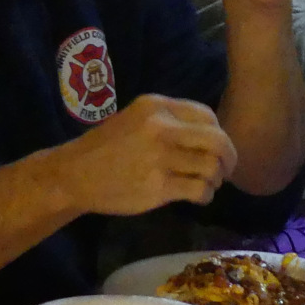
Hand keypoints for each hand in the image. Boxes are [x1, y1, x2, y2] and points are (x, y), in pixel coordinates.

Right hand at [62, 95, 238, 214]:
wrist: (74, 174)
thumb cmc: (107, 146)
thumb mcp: (136, 118)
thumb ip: (170, 120)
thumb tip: (211, 134)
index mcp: (157, 106)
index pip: (207, 115)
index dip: (219, 133)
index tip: (216, 148)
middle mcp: (161, 128)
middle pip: (217, 140)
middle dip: (229, 157)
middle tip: (226, 169)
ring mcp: (159, 158)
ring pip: (211, 166)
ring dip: (216, 179)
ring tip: (209, 184)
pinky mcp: (157, 187)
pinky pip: (198, 189)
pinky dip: (206, 195)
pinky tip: (199, 197)